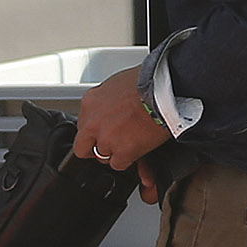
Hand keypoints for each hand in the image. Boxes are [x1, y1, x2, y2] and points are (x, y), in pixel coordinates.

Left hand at [72, 66, 171, 199]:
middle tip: (109, 145)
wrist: (164, 91)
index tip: (103, 131)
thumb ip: (107, 100)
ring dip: (115, 152)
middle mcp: (93, 122)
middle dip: (94, 148)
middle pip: (82, 147)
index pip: (82, 124)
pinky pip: (118, 164)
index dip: (95, 130)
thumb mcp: (117, 84)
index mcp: (90, 102)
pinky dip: (128, 159)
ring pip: (102, 157)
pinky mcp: (122, 151)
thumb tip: (110, 107)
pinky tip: (137, 149)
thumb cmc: (147, 82)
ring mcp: (106, 138)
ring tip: (130, 143)